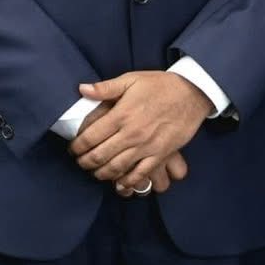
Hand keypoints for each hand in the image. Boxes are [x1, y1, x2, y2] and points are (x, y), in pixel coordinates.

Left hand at [69, 72, 210, 192]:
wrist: (192, 93)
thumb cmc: (161, 85)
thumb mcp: (131, 79)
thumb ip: (105, 88)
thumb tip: (82, 89)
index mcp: (121, 115)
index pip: (90, 137)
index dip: (77, 146)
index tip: (72, 149)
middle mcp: (131, 134)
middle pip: (100, 155)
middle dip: (85, 162)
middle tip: (80, 163)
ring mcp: (146, 146)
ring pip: (117, 167)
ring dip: (101, 173)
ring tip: (95, 172)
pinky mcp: (160, 154)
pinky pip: (141, 173)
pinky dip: (127, 182)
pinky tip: (119, 185)